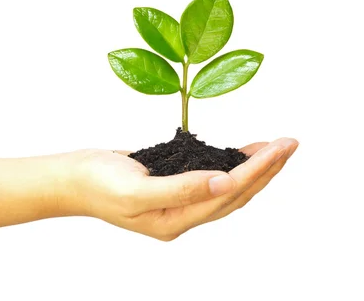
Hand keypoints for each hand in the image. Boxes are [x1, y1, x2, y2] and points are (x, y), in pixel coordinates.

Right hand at [49, 138, 298, 240]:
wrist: (72, 177)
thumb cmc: (96, 183)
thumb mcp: (135, 189)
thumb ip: (180, 188)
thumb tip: (223, 182)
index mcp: (176, 220)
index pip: (228, 193)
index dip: (256, 169)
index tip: (280, 147)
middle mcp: (183, 214)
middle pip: (236, 193)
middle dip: (266, 168)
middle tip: (291, 143)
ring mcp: (179, 200)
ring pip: (228, 185)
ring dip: (254, 167)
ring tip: (276, 147)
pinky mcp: (174, 184)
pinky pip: (211, 176)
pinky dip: (230, 163)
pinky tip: (241, 151)